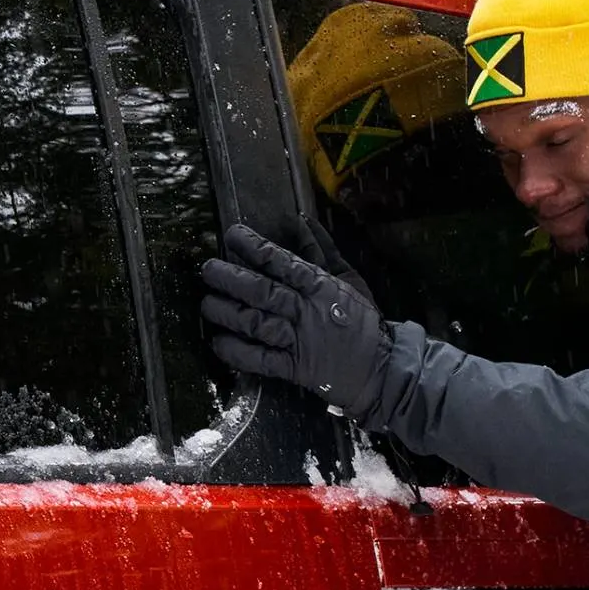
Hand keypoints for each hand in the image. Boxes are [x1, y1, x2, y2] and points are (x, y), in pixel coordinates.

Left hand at [199, 226, 389, 411]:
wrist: (381, 367)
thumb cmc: (363, 319)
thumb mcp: (348, 277)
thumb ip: (322, 250)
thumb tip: (300, 221)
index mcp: (320, 286)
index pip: (283, 262)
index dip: (256, 247)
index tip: (233, 234)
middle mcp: (306, 311)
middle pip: (262, 291)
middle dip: (231, 279)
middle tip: (207, 269)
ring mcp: (299, 341)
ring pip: (257, 324)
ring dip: (228, 313)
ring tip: (207, 304)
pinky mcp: (295, 368)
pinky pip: (262, 360)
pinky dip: (239, 353)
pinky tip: (219, 343)